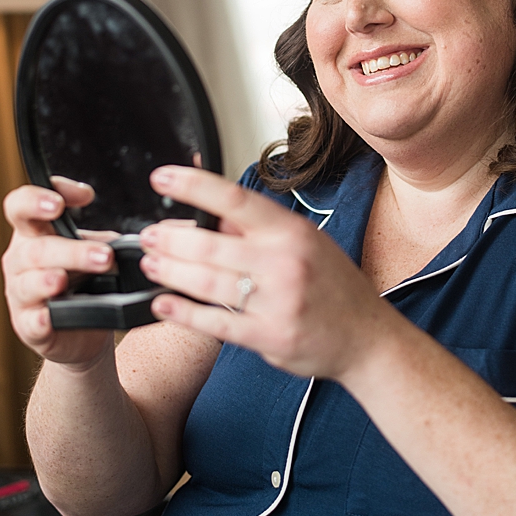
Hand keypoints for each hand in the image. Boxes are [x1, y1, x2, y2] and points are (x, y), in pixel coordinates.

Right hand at [2, 177, 116, 366]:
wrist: (84, 331)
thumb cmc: (94, 281)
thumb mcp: (111, 250)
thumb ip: (135, 235)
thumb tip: (189, 226)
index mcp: (38, 232)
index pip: (24, 204)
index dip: (42, 195)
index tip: (84, 195)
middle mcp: (23, 259)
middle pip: (33, 245)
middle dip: (70, 247)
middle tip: (104, 252)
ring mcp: (22, 292)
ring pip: (29, 279)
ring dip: (56, 277)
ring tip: (77, 278)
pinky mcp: (29, 325)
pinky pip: (31, 319)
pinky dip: (42, 316)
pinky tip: (53, 314)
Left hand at [139, 166, 399, 380]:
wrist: (366, 337)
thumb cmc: (336, 288)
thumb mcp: (310, 244)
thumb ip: (262, 231)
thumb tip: (212, 214)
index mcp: (294, 233)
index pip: (236, 200)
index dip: (193, 186)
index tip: (161, 178)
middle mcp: (286, 263)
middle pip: (210, 245)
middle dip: (169, 239)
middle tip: (149, 237)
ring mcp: (277, 301)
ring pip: (206, 283)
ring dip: (170, 272)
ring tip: (151, 264)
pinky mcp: (268, 335)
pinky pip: (215, 322)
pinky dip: (182, 312)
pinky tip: (164, 304)